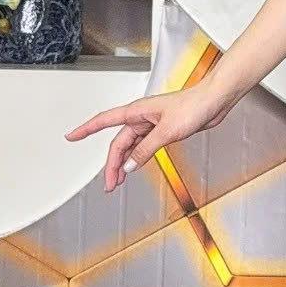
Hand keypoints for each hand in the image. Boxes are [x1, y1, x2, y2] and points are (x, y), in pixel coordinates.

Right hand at [63, 86, 213, 192]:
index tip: (71, 136)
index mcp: (137, 111)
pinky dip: (136, 159)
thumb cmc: (194, 105)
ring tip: (117, 182)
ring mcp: (151, 124)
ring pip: (130, 147)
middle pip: (118, 143)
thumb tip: (130, 165)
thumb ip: (146, 149)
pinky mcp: (162, 130)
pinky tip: (133, 168)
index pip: (103, 121)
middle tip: (108, 184)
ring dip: (123, 164)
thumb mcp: (167, 131)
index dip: (85, 130)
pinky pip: (142, 147)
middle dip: (111, 165)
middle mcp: (141, 117)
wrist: (214, 101)